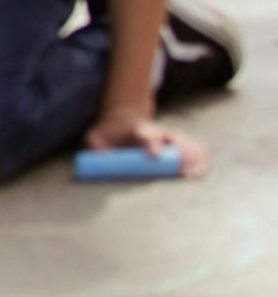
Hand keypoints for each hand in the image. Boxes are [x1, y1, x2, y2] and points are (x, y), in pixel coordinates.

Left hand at [86, 107, 209, 176]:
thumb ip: (93, 145)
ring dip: (194, 157)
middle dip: (181, 152)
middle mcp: (156, 130)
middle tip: (183, 172)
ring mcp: (169, 135)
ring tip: (194, 174)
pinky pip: (196, 147)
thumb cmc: (109, 134)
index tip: (155, 155)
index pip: (144, 132)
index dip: (150, 142)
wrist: (123, 121)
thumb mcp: (95, 137)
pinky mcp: (178, 143)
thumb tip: (101, 158)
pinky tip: (202, 171)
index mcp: (135, 128)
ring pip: (188, 142)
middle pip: (173, 136)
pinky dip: (202, 158)